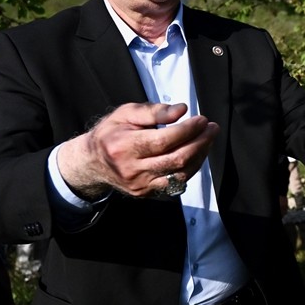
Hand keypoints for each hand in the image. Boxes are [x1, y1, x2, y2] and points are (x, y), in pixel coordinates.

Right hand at [56, 103, 217, 199]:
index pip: (164, 141)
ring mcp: (140, 185)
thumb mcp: (125, 113)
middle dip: (200, 142)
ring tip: (207, 139)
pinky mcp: (147, 194)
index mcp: (124, 147)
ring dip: (200, 155)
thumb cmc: (111, 133)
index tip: (202, 119)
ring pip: (180, 174)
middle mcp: (132, 169)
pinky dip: (192, 168)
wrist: (92, 163)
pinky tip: (197, 153)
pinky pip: (177, 183)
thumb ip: (153, 111)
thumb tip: (181, 110)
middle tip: (212, 128)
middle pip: (176, 159)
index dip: (188, 130)